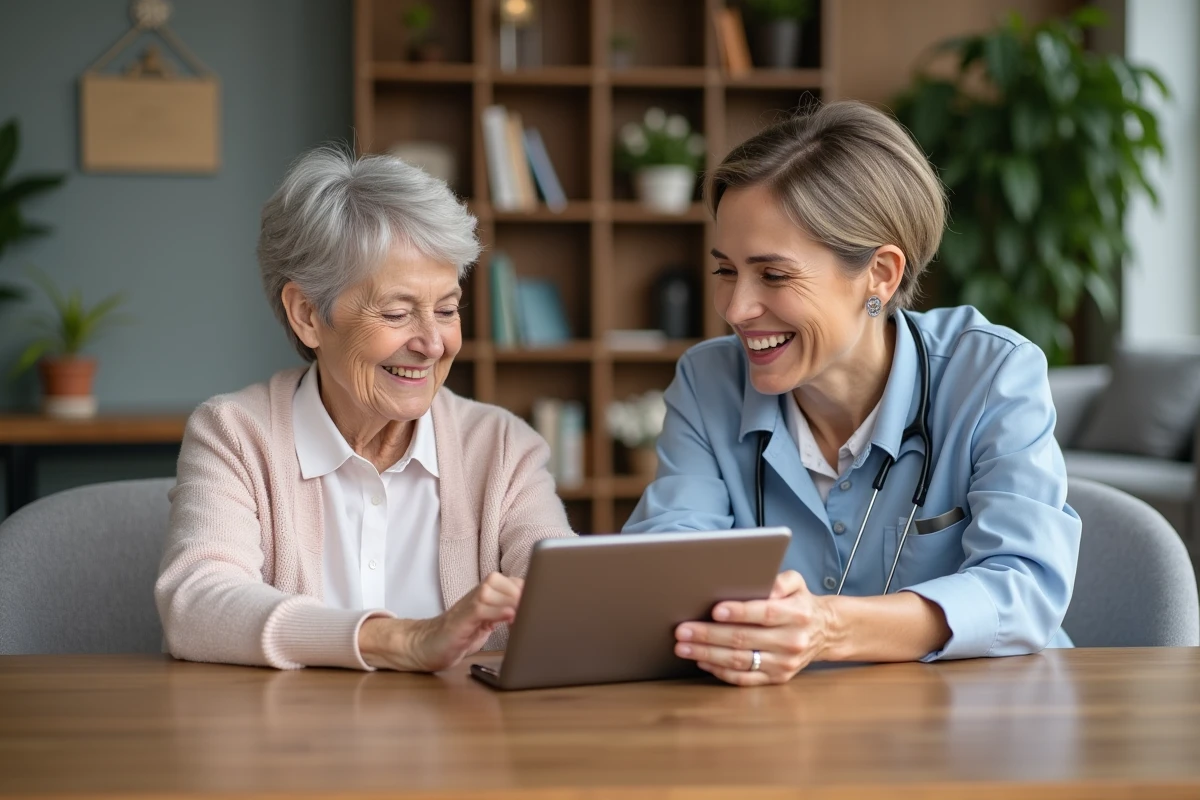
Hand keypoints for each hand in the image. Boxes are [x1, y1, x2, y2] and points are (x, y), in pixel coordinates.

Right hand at [358, 572, 523, 671]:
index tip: (547, 603)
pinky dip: (497, 611)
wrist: (426, 645)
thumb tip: (538, 612)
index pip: (517, 582)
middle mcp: (479, 593)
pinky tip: (511, 617)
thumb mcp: (490, 621)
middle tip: (539, 609)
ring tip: (527, 614)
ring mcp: (468, 605)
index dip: (533, 590)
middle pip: (508, 583)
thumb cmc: (461, 634)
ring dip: (513, 602)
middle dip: (526, 595)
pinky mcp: (460, 619)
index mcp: (488, 593)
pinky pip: (481, 608)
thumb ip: (509, 612)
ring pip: (495, 592)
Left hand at [674, 570, 830, 685]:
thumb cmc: (800, 602)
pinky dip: (720, 671)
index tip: (714, 610)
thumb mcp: (796, 583)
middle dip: (709, 635)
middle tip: (682, 630)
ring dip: (708, 654)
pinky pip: (745, 678)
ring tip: (683, 647)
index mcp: (797, 614)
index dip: (739, 612)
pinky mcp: (778, 678)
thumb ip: (779, 580)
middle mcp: (792, 640)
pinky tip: (702, 661)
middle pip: (745, 639)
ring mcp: (784, 663)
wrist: (825, 631)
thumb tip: (759, 583)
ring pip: (740, 661)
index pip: (765, 613)